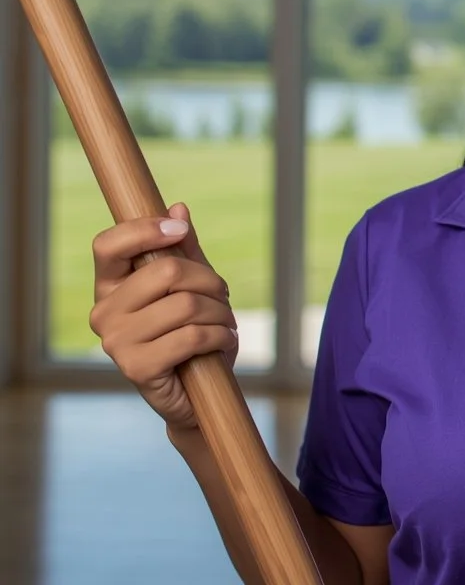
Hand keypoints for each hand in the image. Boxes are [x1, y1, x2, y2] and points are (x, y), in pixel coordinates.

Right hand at [88, 202, 237, 431]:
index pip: (108, 245)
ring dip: (221, 312)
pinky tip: (224, 342)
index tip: (179, 228)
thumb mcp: (191, 287)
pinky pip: (192, 336)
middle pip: (166, 271)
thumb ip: (183, 250)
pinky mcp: (136, 368)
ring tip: (225, 323)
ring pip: (186, 304)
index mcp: (110, 286)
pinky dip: (220, 336)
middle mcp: (103, 312)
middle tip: (223, 298)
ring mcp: (115, 342)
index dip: (144, 229)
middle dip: (210, 282)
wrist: (196, 394)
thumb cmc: (191, 334)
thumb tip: (178, 207)